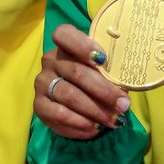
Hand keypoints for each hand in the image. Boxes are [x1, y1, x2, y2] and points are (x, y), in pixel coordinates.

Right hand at [33, 24, 130, 139]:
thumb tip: (124, 90)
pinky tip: (95, 128)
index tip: (103, 59)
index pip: (64, 35)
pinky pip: (59, 115)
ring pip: (69, 96)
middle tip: (123, 105)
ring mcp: (42, 83)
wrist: (77, 98)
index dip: (82, 45)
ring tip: (114, 120)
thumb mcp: (104, 69)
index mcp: (65, 43)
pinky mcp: (39, 105)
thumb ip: (110, 72)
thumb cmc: (96, 76)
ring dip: (95, 110)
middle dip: (103, 91)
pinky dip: (80, 124)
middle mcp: (50, 60)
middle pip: (76, 72)